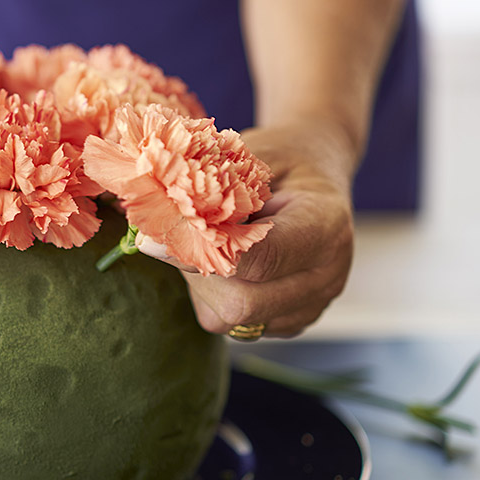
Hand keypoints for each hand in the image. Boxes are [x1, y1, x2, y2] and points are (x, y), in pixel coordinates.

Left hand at [145, 123, 355, 336]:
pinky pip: (235, 325)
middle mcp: (326, 275)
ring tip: (202, 244)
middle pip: (242, 302)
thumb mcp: (251, 154)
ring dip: (200, 284)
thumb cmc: (279, 159)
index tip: (153, 239)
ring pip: (232, 318)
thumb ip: (214, 188)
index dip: (200, 251)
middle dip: (195, 272)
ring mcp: (311, 305)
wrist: (315, 179)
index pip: (259, 256)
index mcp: (325, 225)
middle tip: (169, 239)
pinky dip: (213, 295)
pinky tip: (219, 262)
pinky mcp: (290, 323)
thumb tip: (157, 216)